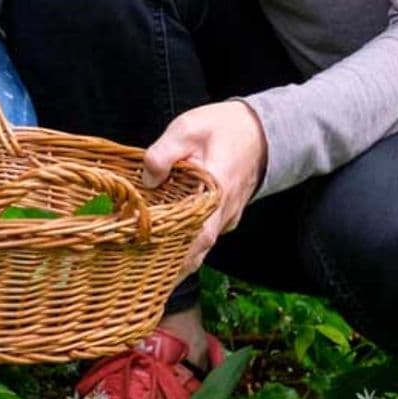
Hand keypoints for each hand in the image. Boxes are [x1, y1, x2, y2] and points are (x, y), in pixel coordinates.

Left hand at [142, 100, 268, 273]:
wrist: (258, 130)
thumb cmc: (223, 127)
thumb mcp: (187, 128)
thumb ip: (164, 152)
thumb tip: (147, 179)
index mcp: (217, 189)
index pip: (200, 233)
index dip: (177, 253)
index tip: (151, 262)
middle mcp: (225, 210)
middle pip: (199, 250)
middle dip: (171, 264)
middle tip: (139, 271)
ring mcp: (227, 216)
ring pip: (202, 246)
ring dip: (177, 255)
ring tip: (145, 262)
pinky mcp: (225, 216)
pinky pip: (205, 234)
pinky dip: (186, 241)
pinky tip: (163, 241)